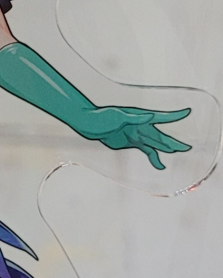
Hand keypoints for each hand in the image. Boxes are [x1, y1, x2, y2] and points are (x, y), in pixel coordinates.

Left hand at [75, 104, 190, 169]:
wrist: (89, 124)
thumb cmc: (101, 116)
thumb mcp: (117, 116)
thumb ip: (134, 118)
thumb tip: (149, 116)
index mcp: (140, 117)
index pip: (161, 116)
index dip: (175, 115)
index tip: (187, 112)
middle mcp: (142, 126)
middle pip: (161, 136)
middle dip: (173, 142)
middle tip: (187, 148)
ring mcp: (137, 135)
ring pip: (156, 144)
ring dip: (167, 149)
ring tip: (180, 152)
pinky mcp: (131, 142)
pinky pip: (146, 151)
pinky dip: (154, 158)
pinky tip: (160, 166)